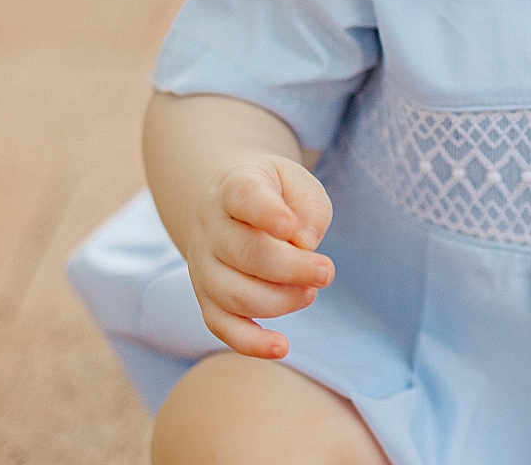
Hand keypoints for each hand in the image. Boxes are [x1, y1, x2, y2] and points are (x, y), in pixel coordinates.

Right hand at [185, 154, 334, 358]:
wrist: (229, 204)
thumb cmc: (276, 194)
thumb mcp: (298, 184)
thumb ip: (308, 209)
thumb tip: (305, 244)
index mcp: (234, 188)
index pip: (245, 197)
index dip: (267, 213)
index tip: (290, 226)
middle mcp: (211, 228)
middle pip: (245, 253)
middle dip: (292, 268)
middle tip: (327, 271)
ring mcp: (203, 266)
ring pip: (234, 294)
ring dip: (280, 300)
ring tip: (311, 291)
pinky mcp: (207, 299)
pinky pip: (222, 326)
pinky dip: (250, 342)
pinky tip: (281, 347)